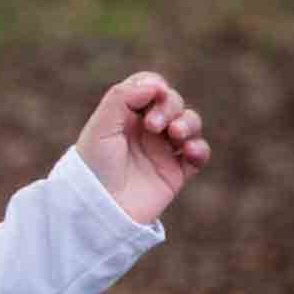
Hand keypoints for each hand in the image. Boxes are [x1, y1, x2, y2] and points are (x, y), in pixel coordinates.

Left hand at [74, 72, 209, 225]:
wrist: (99, 209)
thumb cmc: (93, 166)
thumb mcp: (100, 127)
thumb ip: (123, 98)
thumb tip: (156, 84)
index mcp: (125, 114)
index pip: (149, 87)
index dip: (154, 86)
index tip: (151, 95)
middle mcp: (145, 129)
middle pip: (172, 102)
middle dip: (169, 107)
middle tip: (153, 125)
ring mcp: (162, 150)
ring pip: (189, 124)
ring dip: (189, 123)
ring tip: (176, 135)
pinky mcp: (175, 173)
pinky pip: (198, 155)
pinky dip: (199, 149)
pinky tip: (189, 151)